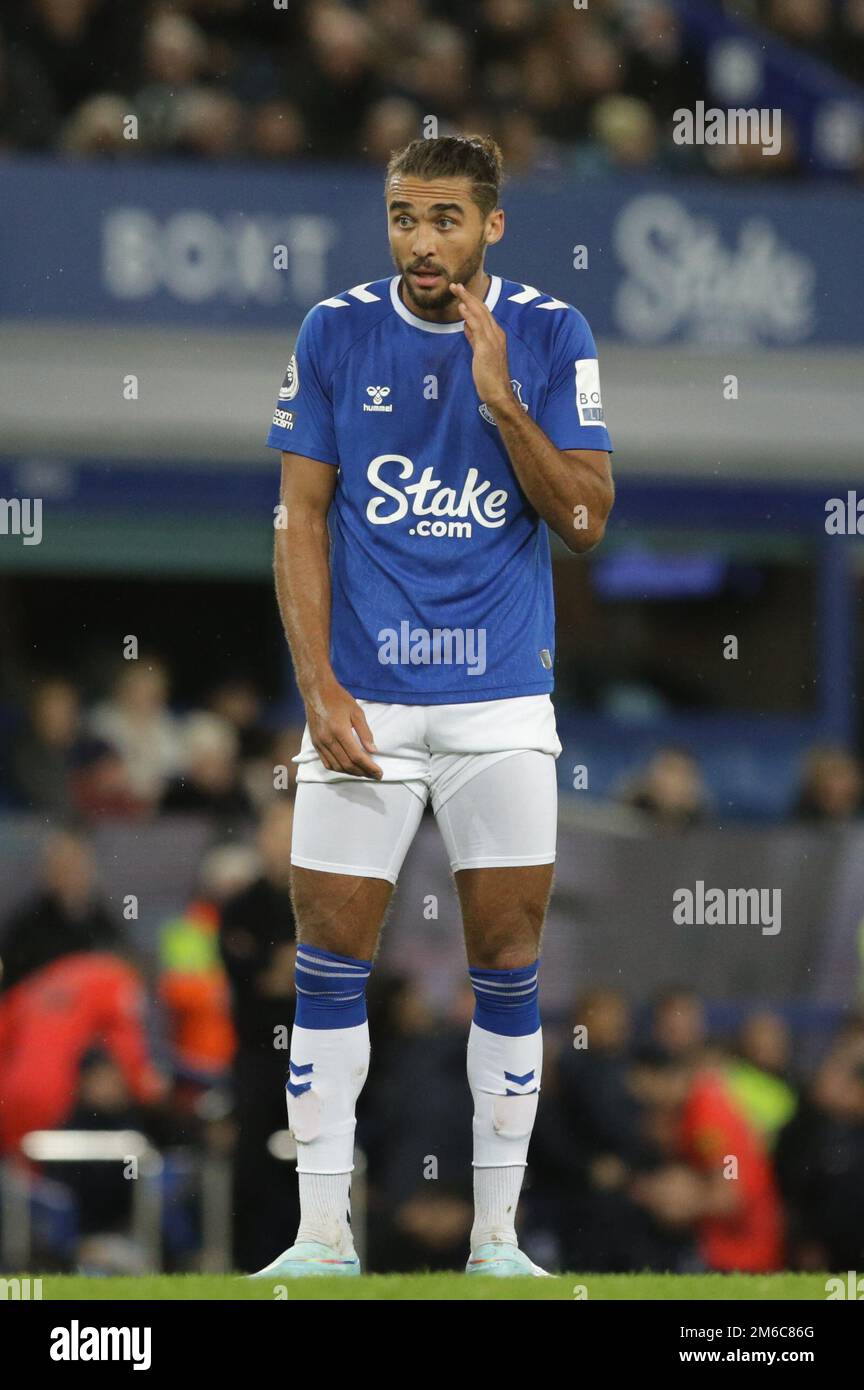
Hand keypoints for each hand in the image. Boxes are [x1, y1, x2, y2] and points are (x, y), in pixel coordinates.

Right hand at [306, 677, 381, 778]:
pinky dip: (338, 769)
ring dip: (351, 773)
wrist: (317, 691)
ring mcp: (320, 743)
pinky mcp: (315, 744)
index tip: (379, 773)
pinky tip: (348, 769)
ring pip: (336, 766)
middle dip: (363, 772)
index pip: (356, 756)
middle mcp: (328, 740)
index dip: (369, 767)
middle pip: (347, 764)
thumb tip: (373, 750)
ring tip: (364, 773)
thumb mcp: (357, 712)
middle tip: (375, 775)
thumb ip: (365, 732)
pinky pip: (326, 763)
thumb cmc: (339, 699)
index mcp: (340, 731)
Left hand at [450, 281, 512, 413]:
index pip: (483, 313)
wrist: (498, 393)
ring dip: (467, 300)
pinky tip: (461, 307)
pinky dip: (469, 315)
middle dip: (468, 296)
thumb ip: (474, 339)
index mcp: (496, 335)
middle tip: (455, 285)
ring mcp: (492, 340)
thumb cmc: (489, 377)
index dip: (472, 301)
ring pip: (480, 314)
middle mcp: (496, 334)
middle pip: (482, 309)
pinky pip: (477, 327)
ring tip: (456, 289)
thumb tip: (466, 326)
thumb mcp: (480, 354)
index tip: (460, 293)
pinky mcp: (486, 348)